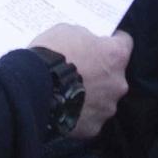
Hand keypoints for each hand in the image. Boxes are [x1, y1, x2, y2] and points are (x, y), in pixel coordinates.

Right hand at [29, 24, 131, 141]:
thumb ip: (85, 39)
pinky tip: (65, 108)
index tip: (102, 42)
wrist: (32, 88)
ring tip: (69, 93)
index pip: (124, 42)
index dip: (112, 41)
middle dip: (100, 73)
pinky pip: (90, 118)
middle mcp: (119, 83)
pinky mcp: (93, 127)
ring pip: (104, 99)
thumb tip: (88, 46)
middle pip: (114, 75)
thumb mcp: (68, 31)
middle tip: (79, 72)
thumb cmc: (51, 54)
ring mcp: (107, 107)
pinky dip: (80, 114)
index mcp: (115, 55)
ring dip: (92, 95)